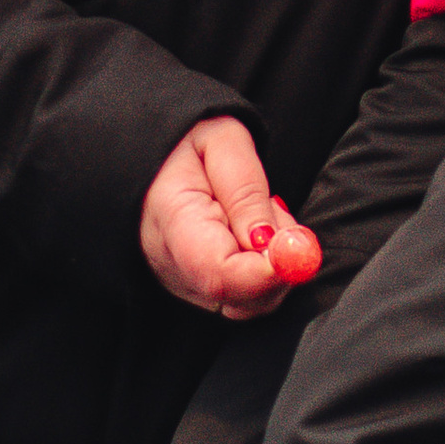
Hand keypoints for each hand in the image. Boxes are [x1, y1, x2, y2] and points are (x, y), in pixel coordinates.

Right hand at [139, 117, 321, 315]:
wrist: (150, 151)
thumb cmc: (183, 142)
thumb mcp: (222, 141)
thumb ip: (247, 192)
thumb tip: (269, 243)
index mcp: (172, 223)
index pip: (219, 276)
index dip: (267, 272)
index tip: (294, 246)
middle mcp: (172, 266)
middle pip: (241, 299)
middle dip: (278, 264)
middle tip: (276, 213)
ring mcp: (182, 283)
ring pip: (250, 302)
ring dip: (273, 264)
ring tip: (259, 215)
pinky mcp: (196, 289)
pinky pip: (245, 297)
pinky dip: (263, 270)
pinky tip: (252, 234)